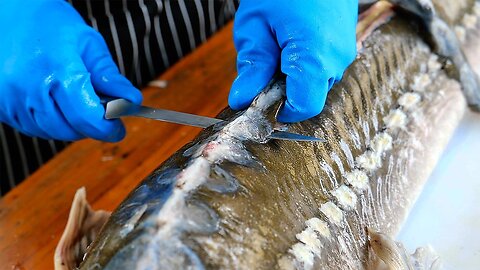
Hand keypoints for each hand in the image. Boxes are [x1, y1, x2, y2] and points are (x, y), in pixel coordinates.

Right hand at [0, 0, 141, 141]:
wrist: (8, 11)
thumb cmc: (51, 23)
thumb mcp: (89, 44)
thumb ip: (111, 77)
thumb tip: (131, 101)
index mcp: (57, 68)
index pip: (86, 116)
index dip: (107, 129)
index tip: (118, 130)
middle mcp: (28, 86)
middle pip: (69, 129)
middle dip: (91, 127)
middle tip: (101, 114)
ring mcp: (10, 98)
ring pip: (50, 132)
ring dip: (70, 126)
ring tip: (77, 103)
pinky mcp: (0, 105)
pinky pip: (31, 127)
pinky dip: (49, 122)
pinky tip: (55, 103)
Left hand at [229, 0, 357, 122]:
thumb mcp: (255, 25)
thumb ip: (252, 67)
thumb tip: (242, 101)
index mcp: (315, 55)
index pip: (303, 107)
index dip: (280, 111)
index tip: (261, 102)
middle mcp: (337, 59)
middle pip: (309, 96)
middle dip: (283, 91)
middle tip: (263, 66)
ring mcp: (345, 52)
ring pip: (315, 83)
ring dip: (293, 77)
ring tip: (277, 47)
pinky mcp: (344, 46)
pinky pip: (323, 68)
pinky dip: (304, 65)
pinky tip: (291, 43)